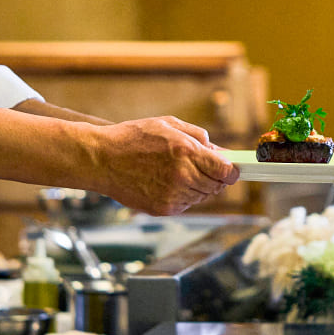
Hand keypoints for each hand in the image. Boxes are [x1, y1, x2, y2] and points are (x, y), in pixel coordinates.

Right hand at [89, 116, 238, 215]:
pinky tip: (166, 183)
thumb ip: (199, 137)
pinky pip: (186, 205)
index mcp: (186, 153)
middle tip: (200, 167)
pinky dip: (183, 196)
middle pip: (217, 186)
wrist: (102, 159)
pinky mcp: (163, 209)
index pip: (226, 172)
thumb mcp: (169, 125)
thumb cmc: (133, 138)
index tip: (230, 169)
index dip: (231, 171)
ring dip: (198, 186)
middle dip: (214, 177)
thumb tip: (220, 152)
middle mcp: (182, 177)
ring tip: (176, 172)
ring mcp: (172, 195)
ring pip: (202, 196)